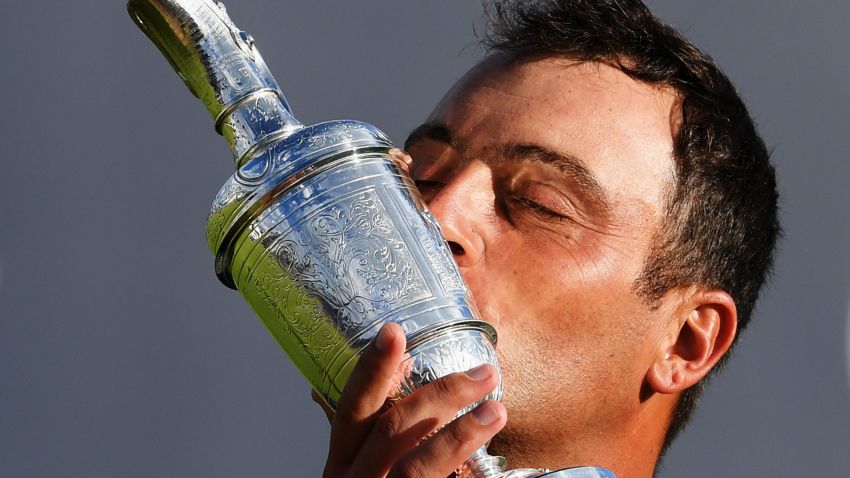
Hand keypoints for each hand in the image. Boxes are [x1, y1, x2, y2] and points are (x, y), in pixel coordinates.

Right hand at [317, 322, 505, 477]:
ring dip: (460, 434)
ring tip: (496, 411)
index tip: (396, 331)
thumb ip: (369, 437)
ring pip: (417, 467)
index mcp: (342, 463)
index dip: (372, 368)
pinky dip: (464, 475)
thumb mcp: (359, 473)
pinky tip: (497, 470)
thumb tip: (380, 384)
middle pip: (392, 429)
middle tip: (483, 373)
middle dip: (440, 394)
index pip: (352, 407)